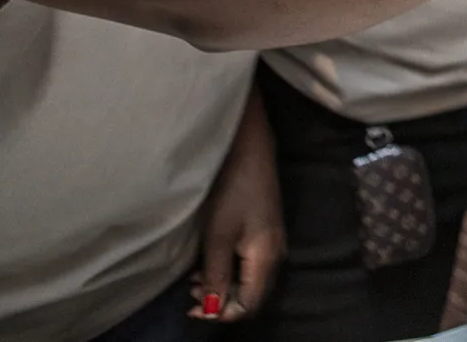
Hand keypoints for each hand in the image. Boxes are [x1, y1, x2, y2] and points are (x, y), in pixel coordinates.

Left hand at [191, 89, 282, 322]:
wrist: (250, 153)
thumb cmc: (232, 192)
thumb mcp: (218, 236)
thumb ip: (217, 275)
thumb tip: (213, 310)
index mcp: (266, 259)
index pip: (249, 304)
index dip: (221, 313)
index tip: (192, 309)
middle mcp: (275, 256)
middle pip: (252, 296)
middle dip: (222, 302)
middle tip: (191, 294)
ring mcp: (273, 244)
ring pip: (250, 282)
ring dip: (223, 287)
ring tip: (195, 280)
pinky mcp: (266, 234)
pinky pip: (250, 267)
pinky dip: (229, 273)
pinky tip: (209, 264)